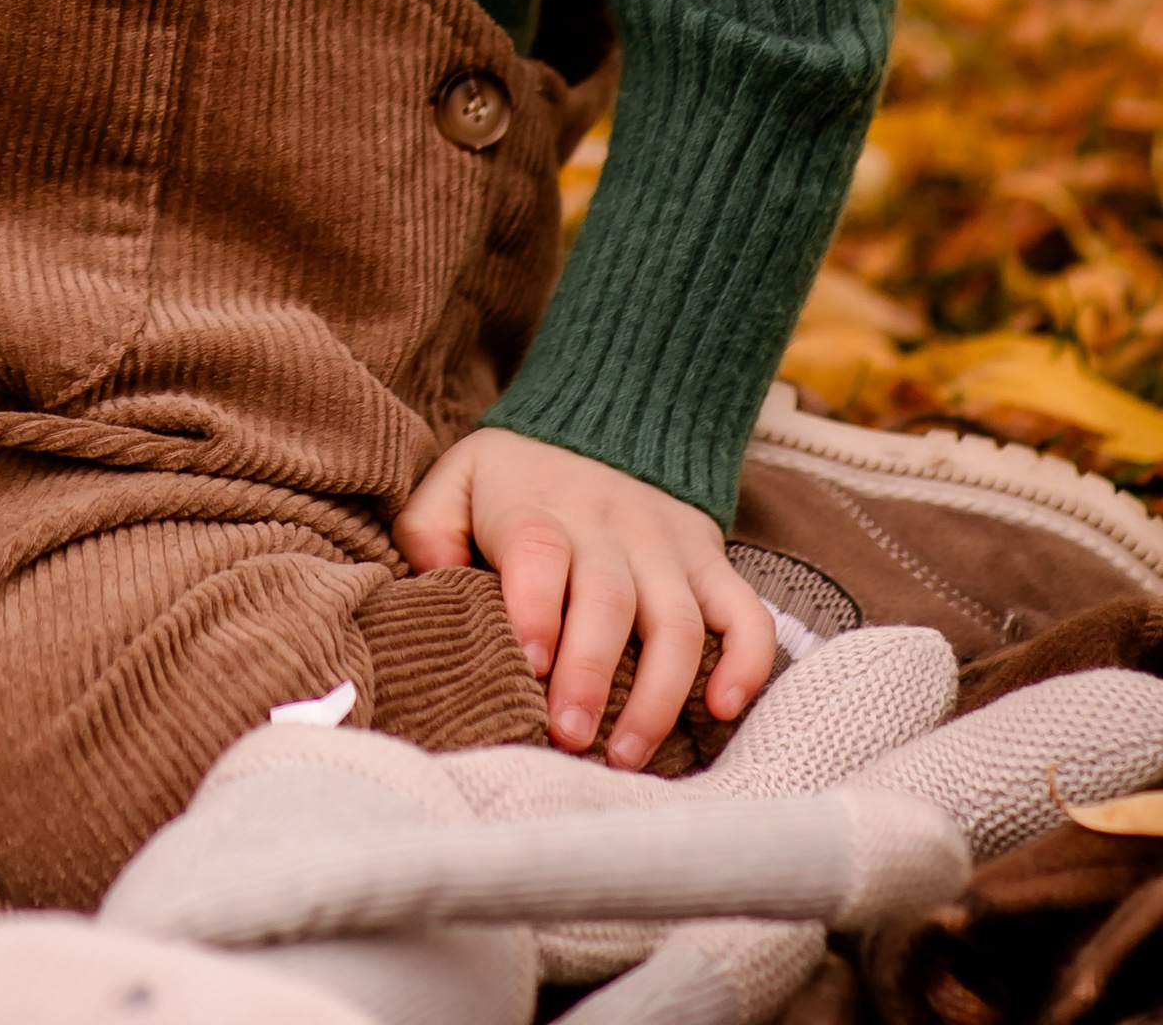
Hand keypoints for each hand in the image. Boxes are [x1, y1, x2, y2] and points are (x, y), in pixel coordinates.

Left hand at [395, 427, 776, 771]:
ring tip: (626, 756)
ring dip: (659, 695)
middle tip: (568, 739)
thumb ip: (429, 528)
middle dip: (590, 676)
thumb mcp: (458, 480)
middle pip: (609, 601)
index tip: (527, 667)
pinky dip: (746, 661)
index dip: (535, 610)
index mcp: (540, 511)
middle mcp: (610, 529)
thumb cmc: (517, 478)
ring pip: (679, 622)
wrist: (607, 418)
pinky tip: (723, 709)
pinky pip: (745, 611)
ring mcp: (666, 549)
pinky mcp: (710, 562)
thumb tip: (431, 581)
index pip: (540, 554)